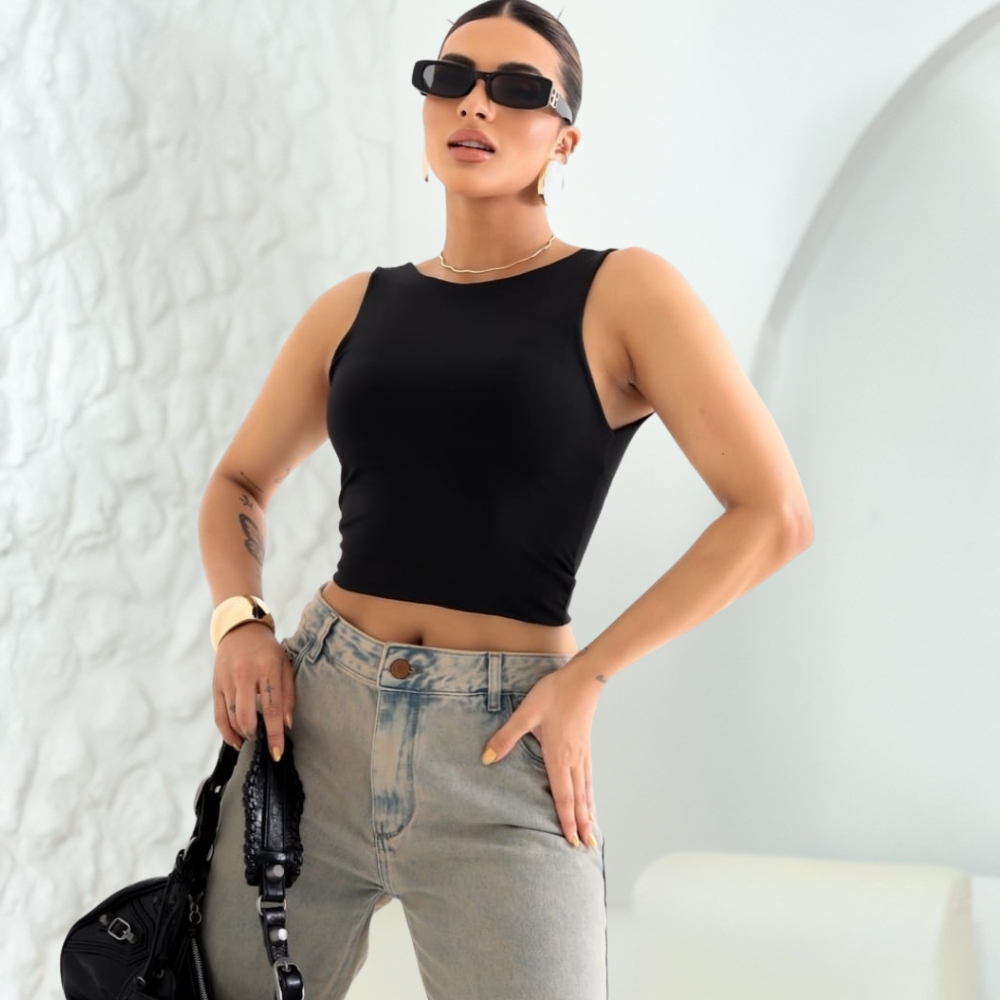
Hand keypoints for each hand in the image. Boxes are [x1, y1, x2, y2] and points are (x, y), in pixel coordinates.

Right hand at [212, 621, 295, 759]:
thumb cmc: (268, 650)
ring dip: (243, 734)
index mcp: (267, 668)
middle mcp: (245, 675)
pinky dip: (227, 732)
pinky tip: (236, 740)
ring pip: (232, 718)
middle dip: (256, 736)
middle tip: (263, 742)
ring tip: (253, 737)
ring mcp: (227, 681)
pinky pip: (219, 715)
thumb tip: (287, 724)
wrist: (241, 630)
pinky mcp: (216, 686)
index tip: (277, 753)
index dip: (274, 734)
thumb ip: (288, 694)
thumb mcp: (285, 665)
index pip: (272, 708)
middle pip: (248, 717)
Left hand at [481, 666, 601, 847]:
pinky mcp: (585, 745)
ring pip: (586, 790)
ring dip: (588, 812)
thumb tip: (486, 758)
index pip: (563, 796)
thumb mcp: (526, 713)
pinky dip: (590, 794)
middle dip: (582, 825)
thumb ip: (507, 736)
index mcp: (559, 756)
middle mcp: (574, 760)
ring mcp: (582, 753)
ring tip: (592, 831)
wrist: (583, 678)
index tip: (571, 842)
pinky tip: (590, 798)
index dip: (566, 821)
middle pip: (578, 799)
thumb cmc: (554, 694)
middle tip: (587, 848)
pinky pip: (589, 777)